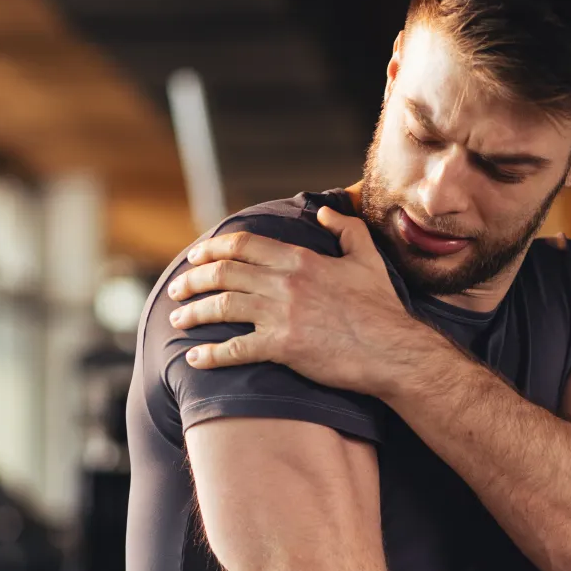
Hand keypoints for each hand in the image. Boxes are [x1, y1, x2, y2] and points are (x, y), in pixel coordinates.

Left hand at [166, 206, 424, 395]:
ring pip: (222, 307)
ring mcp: (282, 315)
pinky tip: (194, 359)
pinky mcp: (283, 348)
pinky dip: (210, 355)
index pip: (243, 245)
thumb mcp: (367, 258)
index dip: (212, 248)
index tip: (195, 255)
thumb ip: (345, 229)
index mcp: (301, 259)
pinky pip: (235, 350)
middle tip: (177, 289)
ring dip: (193, 312)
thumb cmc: (381, 308)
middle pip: (223, 273)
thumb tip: (324, 212)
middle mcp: (285, 283)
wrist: (393, 350)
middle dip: (192, 279)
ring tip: (177, 319)